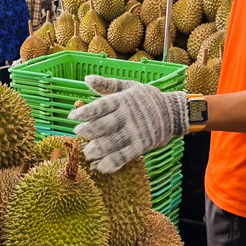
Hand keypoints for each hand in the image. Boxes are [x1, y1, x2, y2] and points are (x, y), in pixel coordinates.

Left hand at [67, 76, 188, 173]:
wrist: (174, 113)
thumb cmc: (147, 99)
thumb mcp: (129, 87)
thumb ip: (107, 84)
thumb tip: (86, 78)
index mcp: (122, 101)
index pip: (101, 106)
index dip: (85, 112)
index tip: (71, 117)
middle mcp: (127, 117)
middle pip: (104, 126)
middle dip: (88, 131)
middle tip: (78, 133)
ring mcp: (134, 133)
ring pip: (112, 143)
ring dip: (97, 150)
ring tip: (87, 153)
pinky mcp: (141, 146)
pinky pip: (124, 156)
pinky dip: (111, 163)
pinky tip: (100, 167)